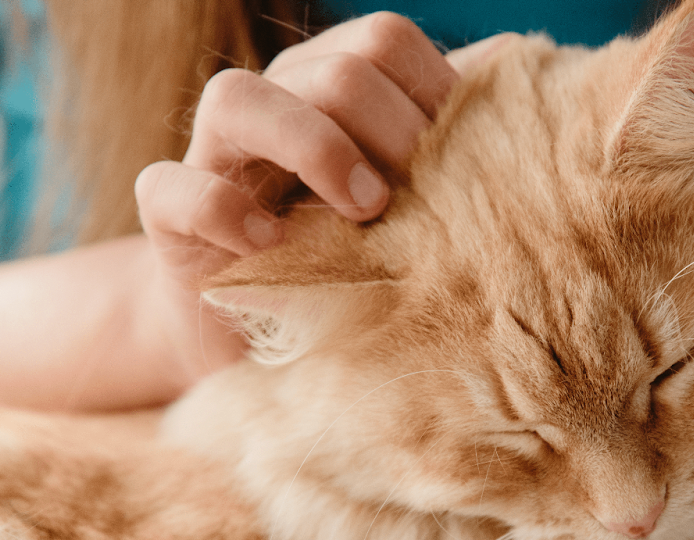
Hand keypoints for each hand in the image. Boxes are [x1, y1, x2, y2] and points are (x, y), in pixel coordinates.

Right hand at [132, 13, 511, 390]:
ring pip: (237, 97)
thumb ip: (451, 147)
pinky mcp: (168, 221)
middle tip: (411, 196)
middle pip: (329, 68)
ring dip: (313, 146)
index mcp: (331, 91)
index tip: (458, 164)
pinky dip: (226, 211)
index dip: (429, 91)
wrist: (259, 345)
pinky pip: (174, 188)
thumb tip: (526, 74)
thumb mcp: (410, 212)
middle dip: (386, 127)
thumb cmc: (350, 269)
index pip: (383, 41)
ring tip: (362, 209)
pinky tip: (275, 246)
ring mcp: (211, 157)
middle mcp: (271, 106)